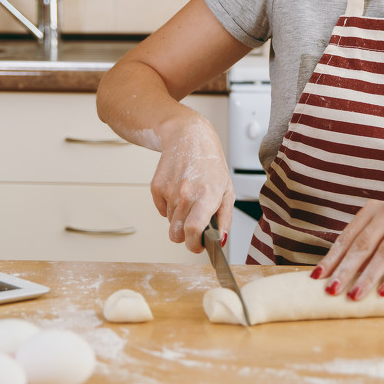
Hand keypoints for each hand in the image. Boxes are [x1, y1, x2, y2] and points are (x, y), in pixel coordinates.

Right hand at [149, 116, 233, 253]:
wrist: (188, 137)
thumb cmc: (210, 164)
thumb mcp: (227, 189)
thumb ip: (225, 218)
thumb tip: (222, 240)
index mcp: (207, 195)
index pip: (194, 230)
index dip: (194, 245)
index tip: (198, 246)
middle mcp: (186, 193)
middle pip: (177, 233)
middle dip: (185, 236)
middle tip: (194, 226)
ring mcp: (169, 190)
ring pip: (169, 223)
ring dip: (178, 219)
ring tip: (189, 200)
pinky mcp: (156, 187)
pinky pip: (161, 210)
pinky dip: (168, 207)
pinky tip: (178, 191)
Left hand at [312, 200, 383, 298]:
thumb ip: (369, 246)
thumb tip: (337, 275)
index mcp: (373, 210)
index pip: (348, 236)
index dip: (333, 258)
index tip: (317, 277)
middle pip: (362, 245)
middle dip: (345, 270)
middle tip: (331, 290)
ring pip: (383, 252)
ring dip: (367, 277)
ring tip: (354, 296)